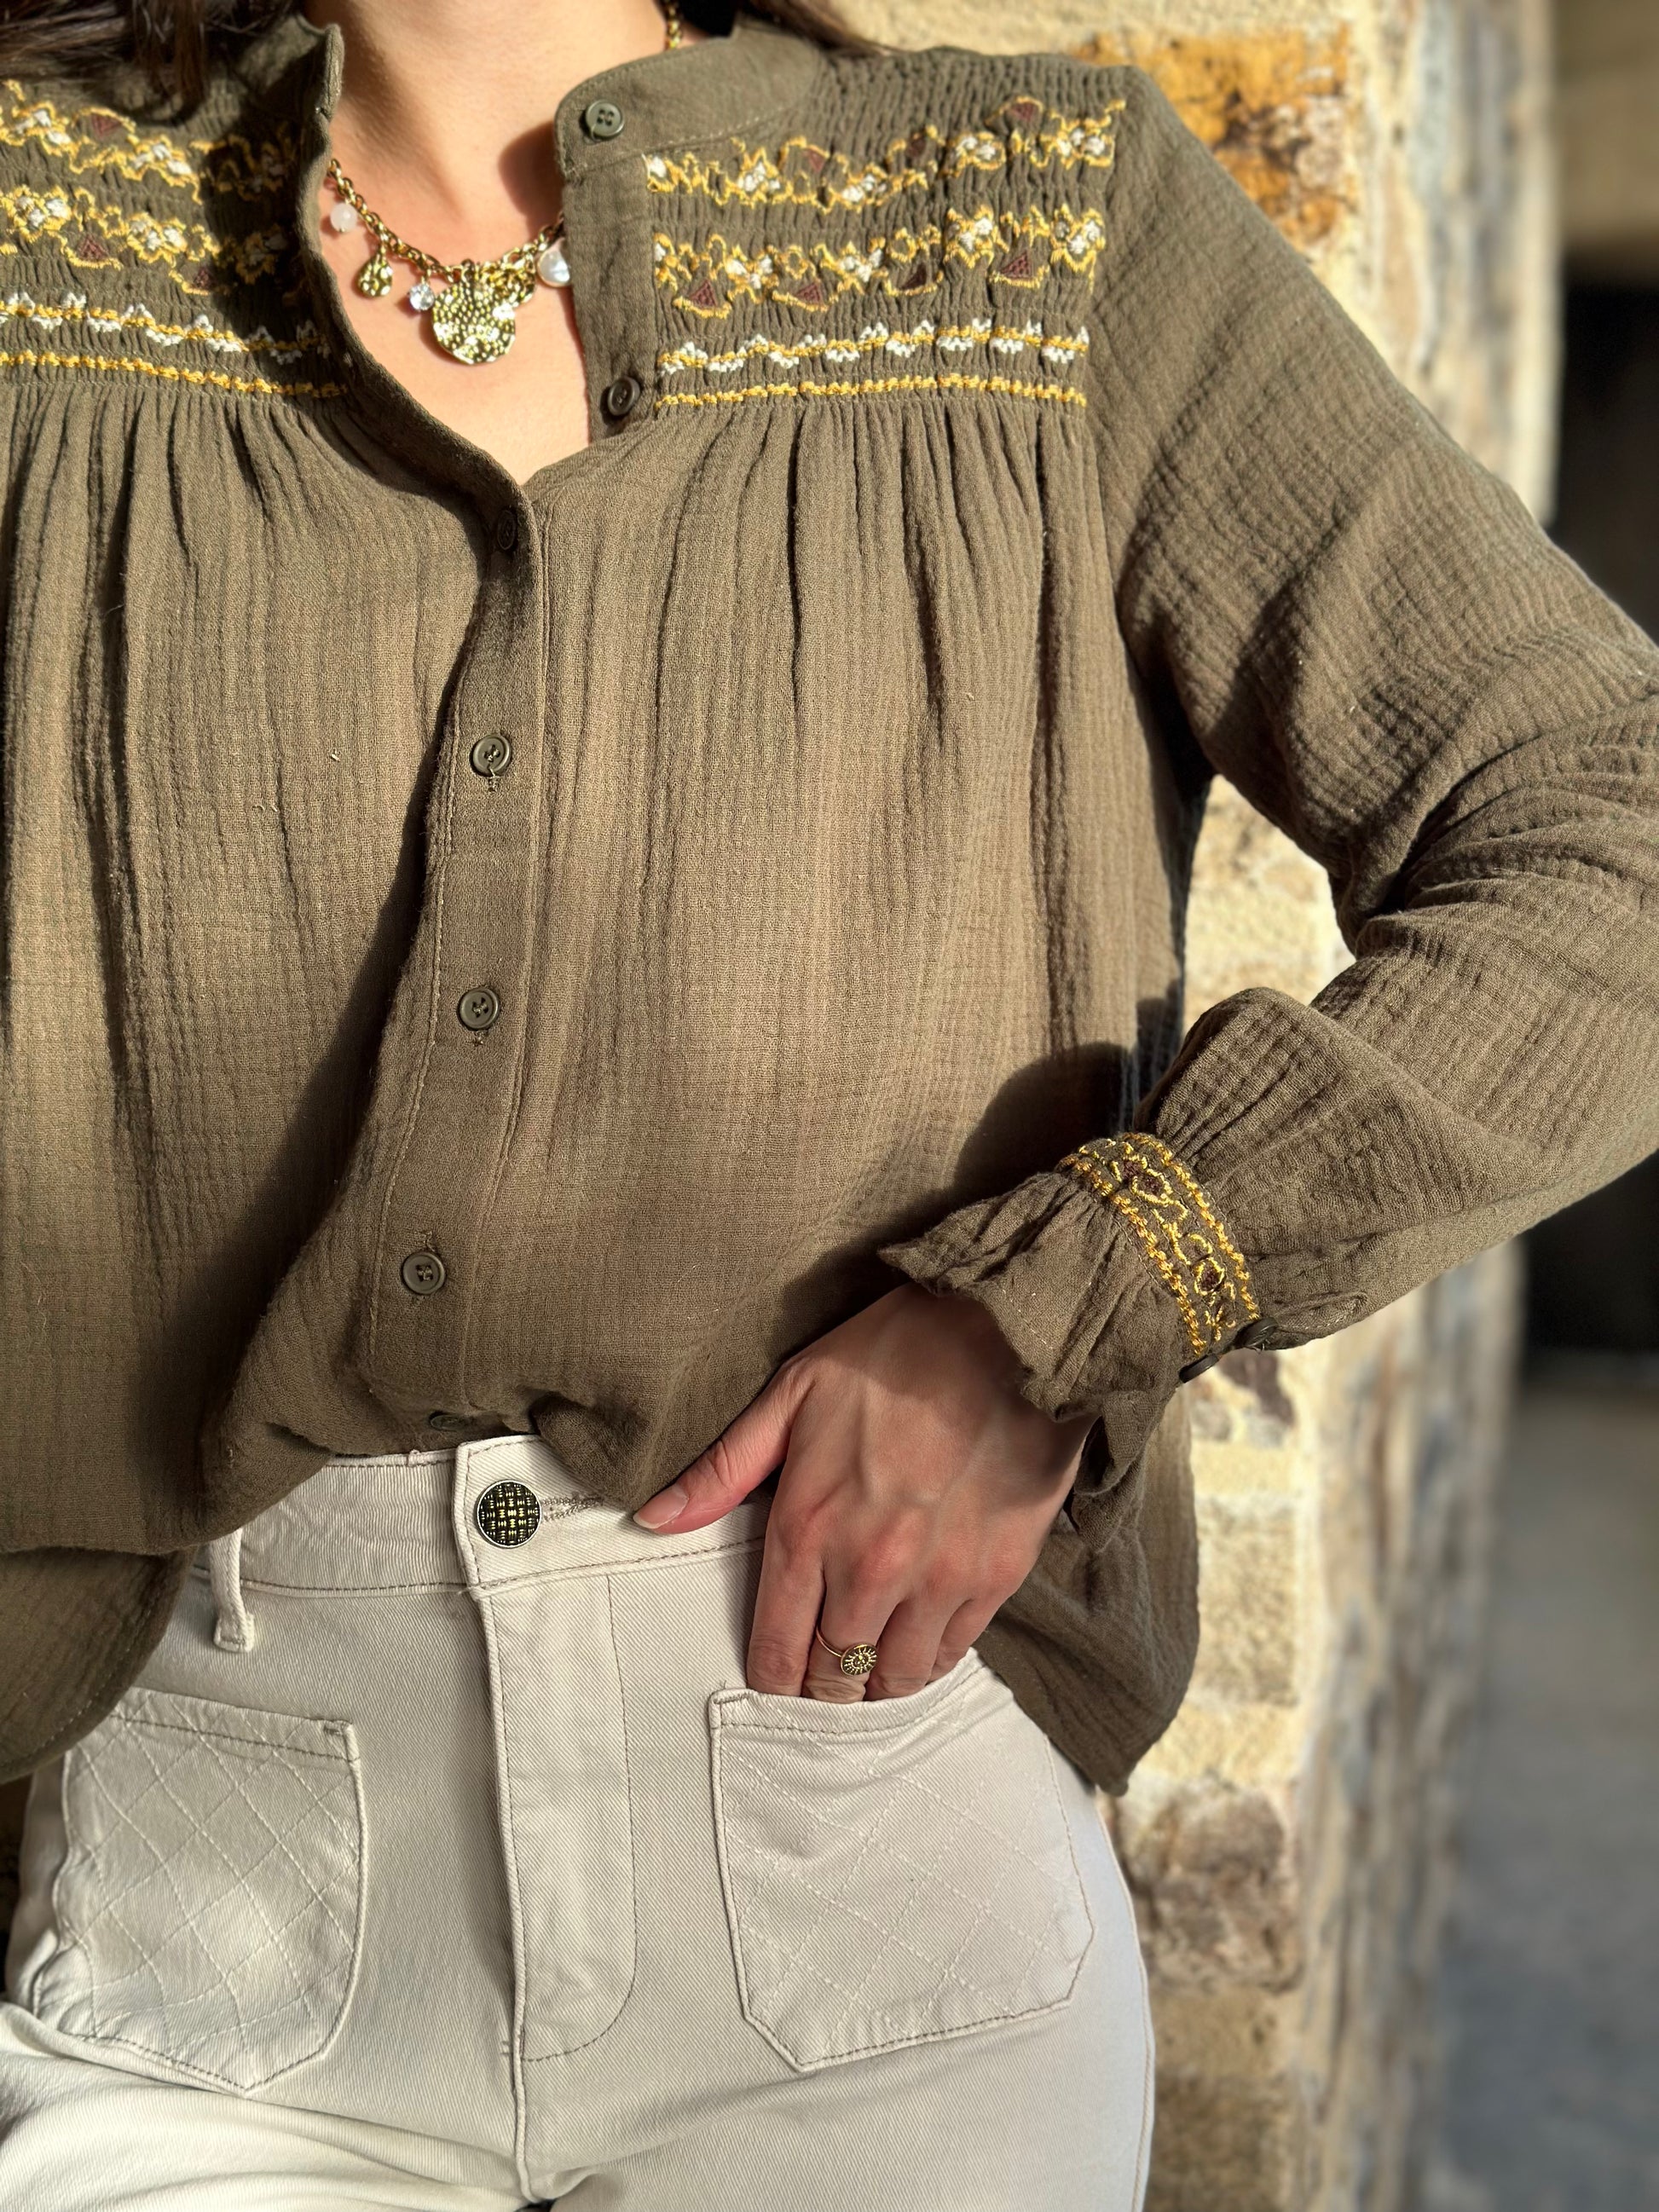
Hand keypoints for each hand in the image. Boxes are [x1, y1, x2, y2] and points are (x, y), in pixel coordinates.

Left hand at [632, 1286, 1092, 1700]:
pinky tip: (921, 1640)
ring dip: (878, 1681)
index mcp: (809, 1525)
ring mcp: (939, 1578)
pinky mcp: (997, 1575)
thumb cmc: (894, 1353)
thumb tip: (652, 1518)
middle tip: (823, 1675)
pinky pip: (955, 1650)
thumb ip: (723, 1468)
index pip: (778, 1648)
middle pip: (835, 1674)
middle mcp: (871, 1567)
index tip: (775, 1675)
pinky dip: (932, 1656)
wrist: (1011, 1331)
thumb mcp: (793, 1392)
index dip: (772, 1677)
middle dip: (823, 1684)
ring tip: (870, 1668)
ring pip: (898, 1676)